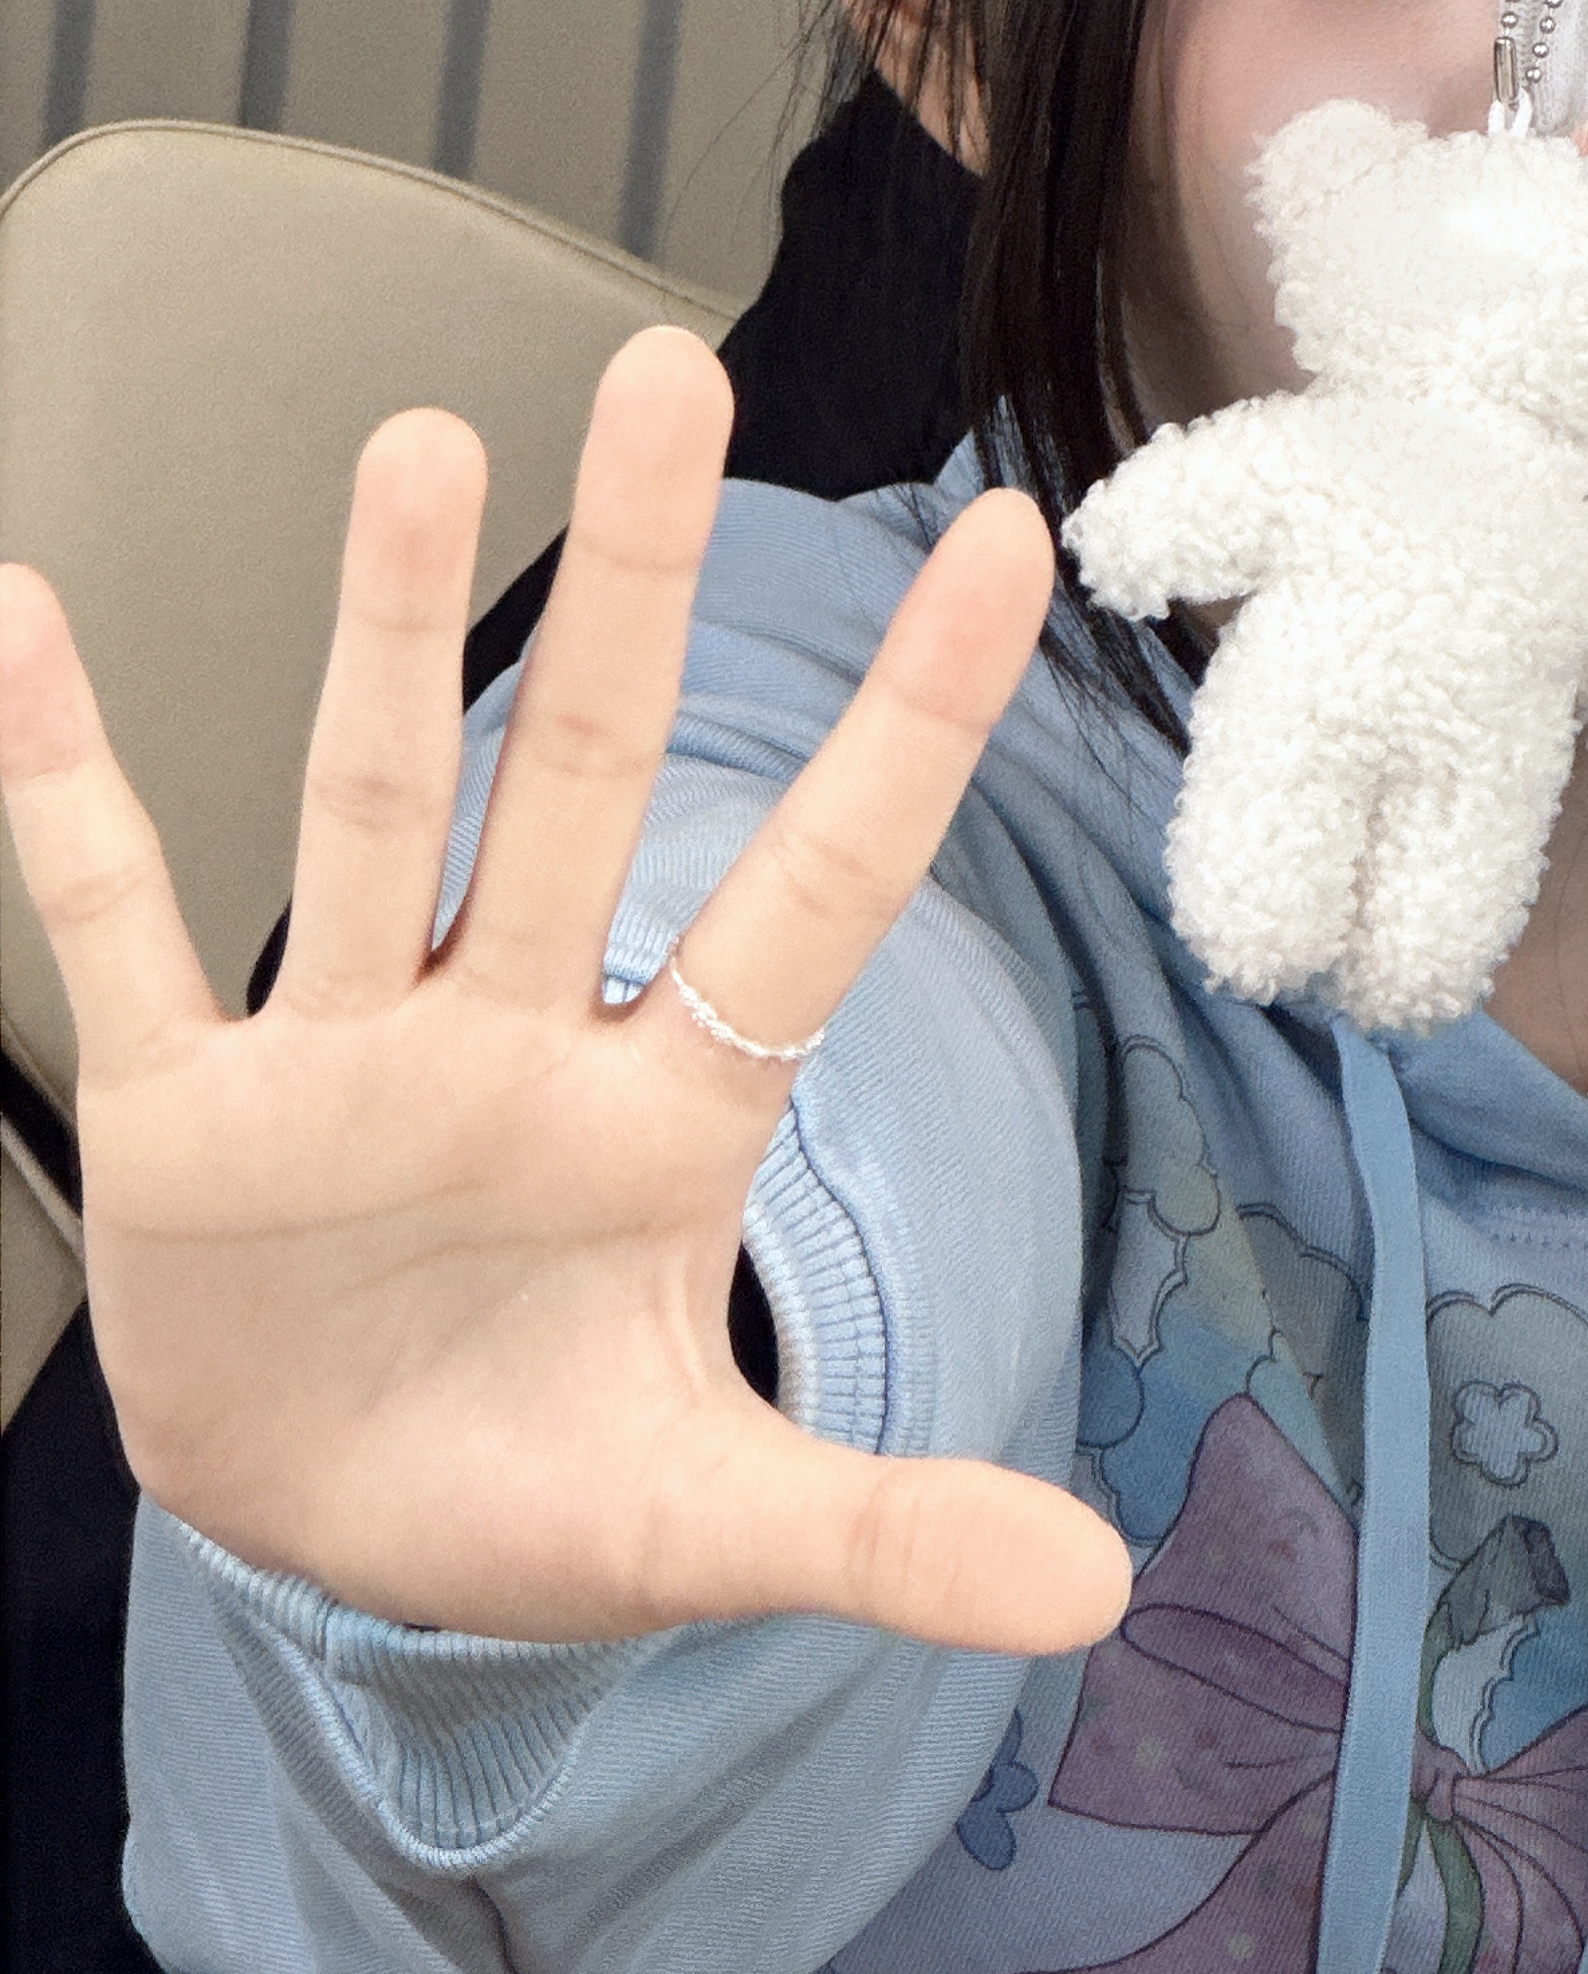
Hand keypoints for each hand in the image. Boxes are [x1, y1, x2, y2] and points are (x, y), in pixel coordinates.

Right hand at [0, 329, 1130, 1650]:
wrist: (327, 1554)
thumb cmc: (527, 1499)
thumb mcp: (708, 1527)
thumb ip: (886, 1532)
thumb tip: (1095, 1593)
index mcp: (668, 1120)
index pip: (819, 893)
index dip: (911, 732)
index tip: (1006, 540)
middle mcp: (516, 1040)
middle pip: (594, 778)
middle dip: (636, 589)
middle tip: (677, 380)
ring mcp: (347, 1058)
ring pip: (381, 808)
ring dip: (394, 636)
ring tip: (428, 448)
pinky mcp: (188, 1114)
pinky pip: (118, 925)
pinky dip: (64, 789)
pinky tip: (24, 629)